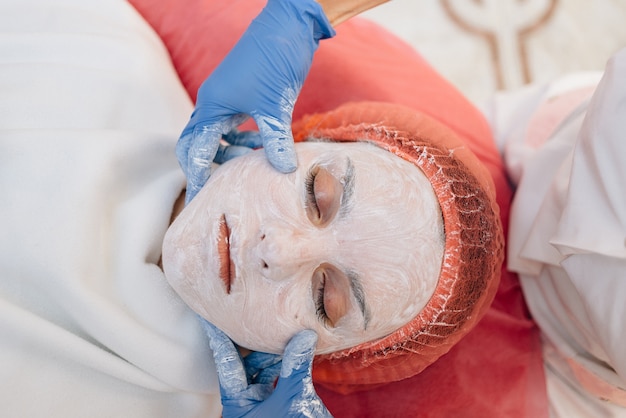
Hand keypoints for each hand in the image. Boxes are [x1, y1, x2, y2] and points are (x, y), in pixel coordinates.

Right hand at [177, 0, 334, 203]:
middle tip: (220, 188)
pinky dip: (244, 139)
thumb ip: (276, 139)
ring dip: (230, 153)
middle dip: (206, 166)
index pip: (195, 150)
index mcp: (211, 106)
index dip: (197, 176)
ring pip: (217, 135)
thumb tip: (283, 170)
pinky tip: (263, 145)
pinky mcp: (242, 96)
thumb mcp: (275, 104)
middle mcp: (213, 103)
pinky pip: (233, 125)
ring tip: (253, 163)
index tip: (202, 199)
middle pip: (197, 143)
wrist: (288, 25)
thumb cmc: (274, 58)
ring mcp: (226, 99)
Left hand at [201, 320, 332, 417]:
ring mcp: (261, 404)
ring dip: (271, 353)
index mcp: (237, 404)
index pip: (225, 362)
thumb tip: (303, 335)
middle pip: (242, 363)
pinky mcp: (277, 405)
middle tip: (256, 317)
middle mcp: (245, 403)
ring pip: (260, 370)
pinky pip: (274, 378)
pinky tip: (292, 351)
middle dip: (252, 342)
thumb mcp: (294, 398)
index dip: (218, 337)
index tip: (209, 315)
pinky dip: (282, 364)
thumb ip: (296, 366)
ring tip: (281, 334)